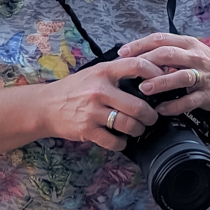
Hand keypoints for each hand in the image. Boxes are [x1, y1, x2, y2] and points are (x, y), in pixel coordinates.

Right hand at [41, 56, 163, 150]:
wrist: (45, 106)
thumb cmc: (74, 88)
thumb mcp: (94, 72)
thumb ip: (117, 72)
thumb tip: (148, 71)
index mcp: (104, 72)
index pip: (136, 66)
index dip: (155, 73)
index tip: (164, 81)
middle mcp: (99, 90)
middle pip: (137, 105)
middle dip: (150, 115)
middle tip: (152, 117)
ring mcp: (93, 111)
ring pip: (128, 124)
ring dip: (138, 129)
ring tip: (139, 128)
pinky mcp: (87, 130)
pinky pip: (113, 141)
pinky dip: (122, 143)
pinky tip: (122, 140)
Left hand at [118, 33, 209, 115]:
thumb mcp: (192, 50)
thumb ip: (171, 52)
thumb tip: (141, 57)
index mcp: (188, 44)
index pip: (160, 39)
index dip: (140, 45)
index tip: (122, 52)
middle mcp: (194, 57)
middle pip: (167, 54)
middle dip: (145, 62)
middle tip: (128, 71)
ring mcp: (202, 76)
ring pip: (179, 77)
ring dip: (160, 82)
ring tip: (144, 90)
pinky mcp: (207, 94)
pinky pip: (188, 101)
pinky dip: (173, 106)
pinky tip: (160, 110)